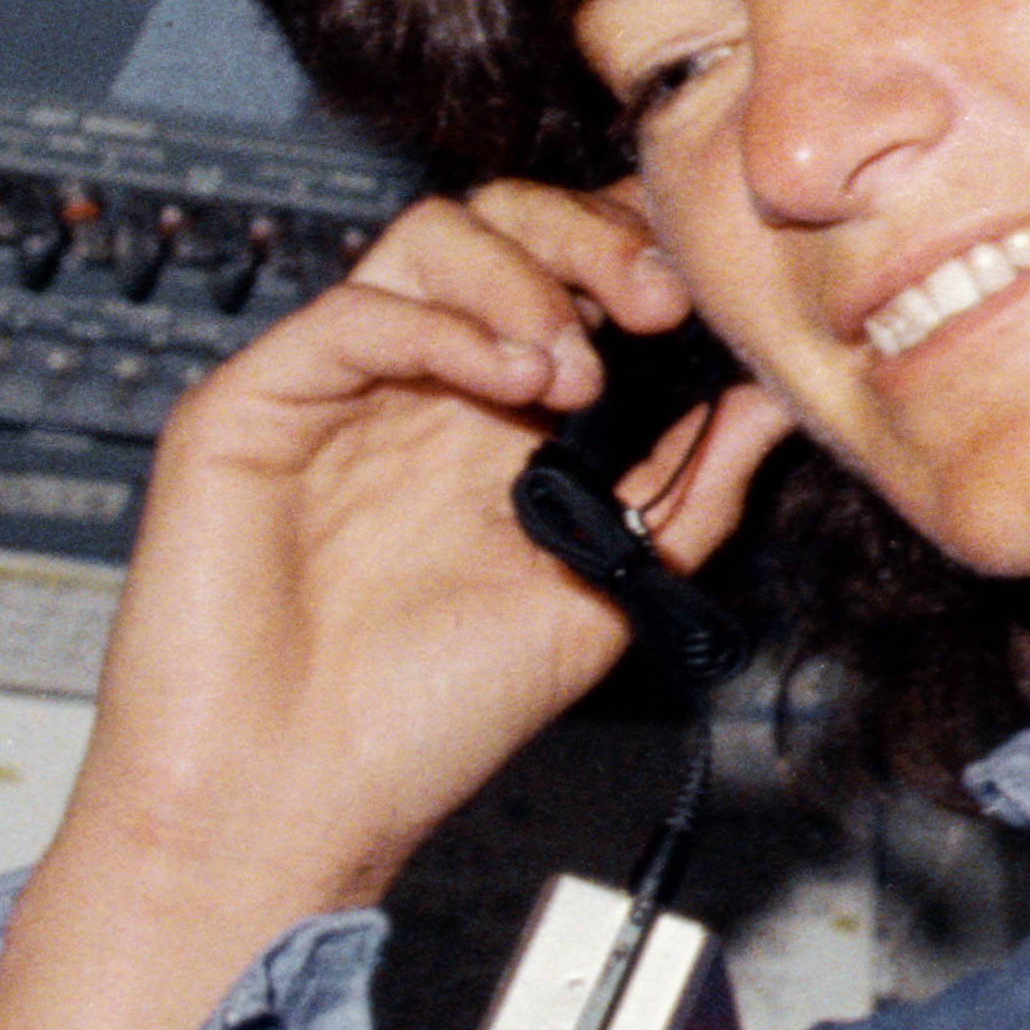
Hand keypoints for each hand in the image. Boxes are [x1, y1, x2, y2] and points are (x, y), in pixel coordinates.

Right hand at [0, 182, 795, 1029]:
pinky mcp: (254, 402)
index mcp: (497, 419)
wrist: (290, 806)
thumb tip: (774, 398)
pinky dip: (443, 323)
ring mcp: (337, 386)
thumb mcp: (601, 596)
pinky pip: (353, 309)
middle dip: (593, 240)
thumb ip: (687, 495)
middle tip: (655, 304)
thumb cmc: (423, 722)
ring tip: (571, 372)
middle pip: (503, 222)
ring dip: (525, 277)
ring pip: (429, 237)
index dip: (637, 257)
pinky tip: (506, 381)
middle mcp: (419, 385)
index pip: (569, 272)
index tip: (705, 303)